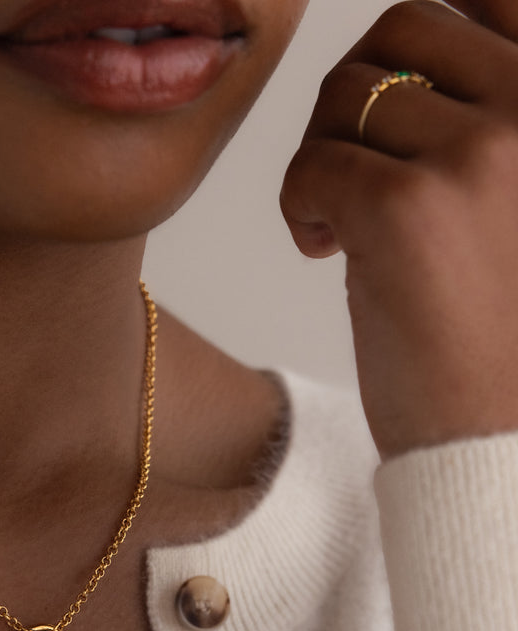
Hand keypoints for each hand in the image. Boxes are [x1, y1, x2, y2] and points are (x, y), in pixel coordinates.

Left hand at [280, 1, 517, 457]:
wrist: (497, 429)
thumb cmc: (501, 320)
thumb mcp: (513, 191)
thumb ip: (484, 110)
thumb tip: (398, 43)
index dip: (424, 38)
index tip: (395, 110)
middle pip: (402, 31)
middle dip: (356, 96)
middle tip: (353, 170)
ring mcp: (480, 150)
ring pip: (348, 94)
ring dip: (324, 153)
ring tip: (342, 222)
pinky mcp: (407, 207)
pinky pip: (312, 163)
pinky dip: (298, 205)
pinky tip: (325, 251)